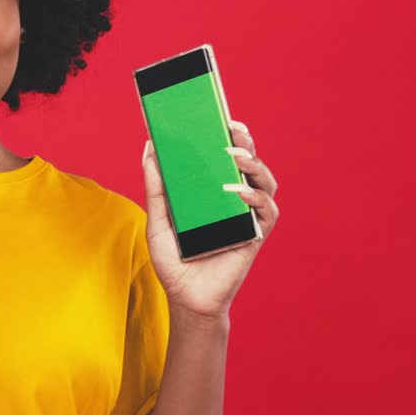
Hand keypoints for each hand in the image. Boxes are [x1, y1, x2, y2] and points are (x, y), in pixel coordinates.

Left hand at [141, 120, 279, 319]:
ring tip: (234, 154)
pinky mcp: (255, 236)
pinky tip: (237, 191)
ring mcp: (247, 218)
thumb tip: (150, 148)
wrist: (185, 300)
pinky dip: (254, 197)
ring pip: (264, 181)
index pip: (225, 157)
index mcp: (213, 192)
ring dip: (253, 164)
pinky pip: (265, 212)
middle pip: (248, 163)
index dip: (228, 134)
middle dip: (244, 141)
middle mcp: (234, 201)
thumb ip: (156, 186)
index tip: (220, 114)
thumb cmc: (174, 261)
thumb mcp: (158, 219)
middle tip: (231, 126)